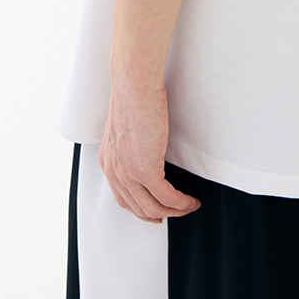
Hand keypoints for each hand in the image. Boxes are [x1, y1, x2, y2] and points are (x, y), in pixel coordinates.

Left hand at [99, 69, 198, 223]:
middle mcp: (114, 171)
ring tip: (189, 206)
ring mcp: (128, 173)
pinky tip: (190, 200)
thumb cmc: (133, 95)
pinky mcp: (144, 171)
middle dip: (160, 215)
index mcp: (108, 161)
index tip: (157, 212)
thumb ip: (130, 146)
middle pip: (138, 208)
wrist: (134, 84)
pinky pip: (166, 198)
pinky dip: (181, 203)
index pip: (123, 198)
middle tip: (178, 212)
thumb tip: (147, 152)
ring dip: (175, 211)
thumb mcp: (125, 127)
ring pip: (153, 207)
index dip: (142, 210)